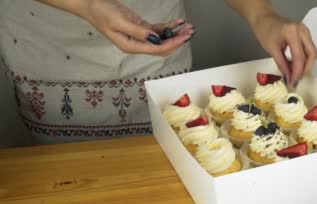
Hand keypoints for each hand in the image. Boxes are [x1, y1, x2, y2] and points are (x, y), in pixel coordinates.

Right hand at [78, 0, 193, 55]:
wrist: (90, 4)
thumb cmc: (100, 13)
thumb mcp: (119, 21)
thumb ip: (138, 32)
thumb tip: (155, 39)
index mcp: (131, 46)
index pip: (156, 49)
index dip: (171, 44)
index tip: (183, 38)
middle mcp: (137, 44)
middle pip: (162, 47)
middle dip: (177, 40)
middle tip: (189, 32)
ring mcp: (140, 36)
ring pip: (162, 38)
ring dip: (175, 33)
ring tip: (188, 27)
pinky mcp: (141, 28)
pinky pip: (158, 30)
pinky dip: (168, 26)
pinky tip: (178, 22)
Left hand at [251, 13, 316, 85]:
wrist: (264, 19)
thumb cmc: (265, 31)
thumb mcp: (272, 50)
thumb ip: (282, 64)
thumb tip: (289, 78)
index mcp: (292, 32)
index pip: (300, 56)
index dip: (297, 72)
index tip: (293, 82)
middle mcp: (303, 30)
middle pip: (312, 54)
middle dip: (306, 69)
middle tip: (297, 79)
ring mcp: (306, 31)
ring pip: (313, 53)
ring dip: (306, 65)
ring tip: (296, 74)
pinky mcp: (306, 34)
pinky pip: (309, 49)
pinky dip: (305, 59)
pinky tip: (296, 65)